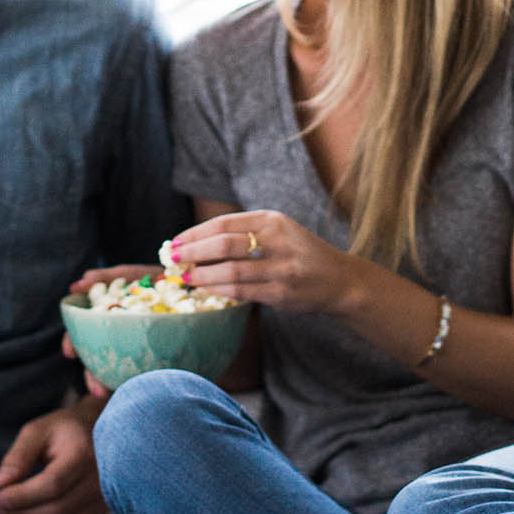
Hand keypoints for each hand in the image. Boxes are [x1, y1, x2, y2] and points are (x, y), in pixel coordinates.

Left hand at [0, 404, 105, 513]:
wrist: (101, 435)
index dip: (21, 497)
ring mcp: (103, 502)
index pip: (52, 485)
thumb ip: (18, 455)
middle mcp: (100, 482)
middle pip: (57, 511)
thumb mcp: (39, 430)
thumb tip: (0, 483)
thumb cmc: (66, 430)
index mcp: (83, 454)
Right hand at [61, 266, 160, 404]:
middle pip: (98, 358)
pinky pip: (150, 382)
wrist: (210, 298)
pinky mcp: (163, 366)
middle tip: (98, 390)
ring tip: (118, 397)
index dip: (74, 342)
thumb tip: (77, 283)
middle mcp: (121, 336)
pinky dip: (144, 388)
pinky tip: (148, 395)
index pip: (84, 333)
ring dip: (115, 386)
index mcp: (112, 319)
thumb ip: (108, 276)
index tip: (70, 353)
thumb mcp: (138, 275)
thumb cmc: (168, 282)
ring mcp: (139, 351)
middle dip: (94, 376)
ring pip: (119, 373)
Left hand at [166, 210, 354, 316]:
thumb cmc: (299, 254)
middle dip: (193, 253)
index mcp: (272, 220)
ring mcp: (281, 268)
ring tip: (184, 278)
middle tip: (173, 260)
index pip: (224, 223)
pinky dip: (218, 291)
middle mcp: (277, 240)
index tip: (175, 243)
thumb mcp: (277, 231)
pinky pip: (241, 291)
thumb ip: (244, 233)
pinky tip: (205, 291)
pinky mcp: (282, 293)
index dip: (194, 233)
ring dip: (201, 276)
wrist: (339, 280)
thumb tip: (195, 243)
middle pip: (223, 244)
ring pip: (230, 271)